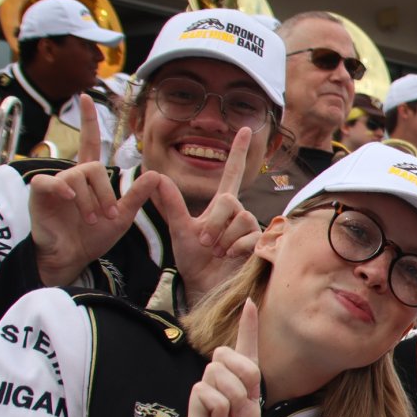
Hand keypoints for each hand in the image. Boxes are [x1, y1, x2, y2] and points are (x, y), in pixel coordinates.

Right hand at [30, 95, 162, 285]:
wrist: (73, 257)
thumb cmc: (93, 236)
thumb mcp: (122, 216)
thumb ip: (137, 195)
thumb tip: (157, 174)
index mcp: (90, 178)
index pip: (90, 143)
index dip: (89, 121)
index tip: (86, 97)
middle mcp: (72, 176)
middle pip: (94, 167)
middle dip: (105, 193)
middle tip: (107, 216)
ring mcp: (55, 184)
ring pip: (78, 176)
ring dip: (91, 200)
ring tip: (93, 220)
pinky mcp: (40, 193)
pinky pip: (51, 182)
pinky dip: (62, 189)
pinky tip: (70, 199)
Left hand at [150, 127, 260, 306]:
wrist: (205, 287)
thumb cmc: (194, 261)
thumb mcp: (179, 229)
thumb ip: (170, 203)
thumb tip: (156, 176)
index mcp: (221, 207)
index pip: (232, 174)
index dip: (238, 152)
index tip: (246, 129)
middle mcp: (239, 214)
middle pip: (230, 201)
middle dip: (213, 222)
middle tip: (205, 242)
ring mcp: (251, 229)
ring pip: (241, 218)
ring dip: (223, 237)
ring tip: (217, 251)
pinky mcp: (260, 245)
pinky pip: (250, 237)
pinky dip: (235, 248)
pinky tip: (230, 257)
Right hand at [170, 299, 345, 416]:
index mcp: (244, 400)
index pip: (246, 356)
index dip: (248, 329)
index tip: (251, 302)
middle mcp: (224, 395)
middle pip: (229, 353)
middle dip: (245, 369)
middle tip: (250, 403)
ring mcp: (206, 403)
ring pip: (218, 368)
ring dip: (234, 393)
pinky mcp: (192, 412)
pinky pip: (206, 390)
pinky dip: (220, 408)